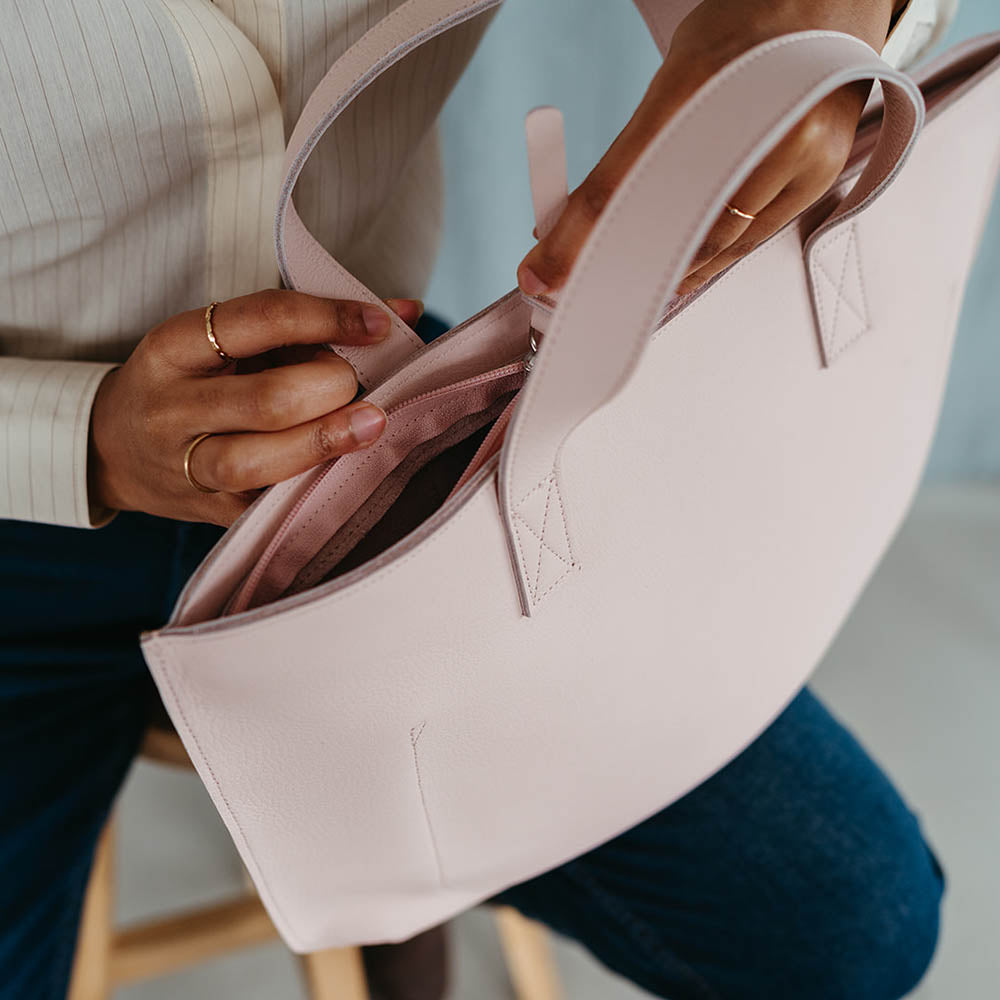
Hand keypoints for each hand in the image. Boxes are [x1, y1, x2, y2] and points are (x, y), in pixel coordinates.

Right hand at [88, 290, 423, 525]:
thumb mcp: (223, 340)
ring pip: (259, 462)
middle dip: (329, 388)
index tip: (378, 324)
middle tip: (358, 384)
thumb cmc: (189, 380)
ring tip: (372, 425)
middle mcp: (173, 408)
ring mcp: (186, 468)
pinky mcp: (210, 512)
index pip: (259, 322)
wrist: (110, 449)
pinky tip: (351, 471)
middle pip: (265, 400)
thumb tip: (404, 311)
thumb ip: (307, 325)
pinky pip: (267, 504)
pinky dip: (315, 485)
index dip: (327, 318)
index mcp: (173, 347)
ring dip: (326, 442)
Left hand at [517, 0, 903, 299]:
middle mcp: (761, 119)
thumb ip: (631, 152)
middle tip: (579, 286)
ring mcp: (801, 153)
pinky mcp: (818, 179)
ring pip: (713, 243)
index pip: (624, 181)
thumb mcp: (677, 76)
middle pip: (672, 224)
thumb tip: (573, 224)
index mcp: (706, 80)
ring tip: (622, 288)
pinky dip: (706, 262)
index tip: (542, 274)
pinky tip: (676, 277)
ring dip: (662, 272)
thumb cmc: (748, 27)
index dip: (577, 236)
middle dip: (620, 264)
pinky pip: (749, 240)